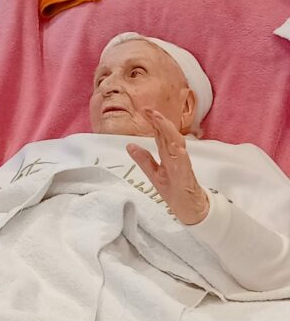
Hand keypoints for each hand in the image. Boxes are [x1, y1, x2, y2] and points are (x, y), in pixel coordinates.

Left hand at [126, 109, 208, 224]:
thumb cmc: (175, 191)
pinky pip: (185, 165)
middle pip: (169, 135)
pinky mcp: (186, 178)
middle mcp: (176, 158)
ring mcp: (182, 167)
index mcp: (168, 156)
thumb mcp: (154, 174)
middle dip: (160, 121)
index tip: (144, 110)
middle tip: (149, 110)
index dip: (154, 122)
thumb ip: (143, 159)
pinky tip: (177, 147)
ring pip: (178, 145)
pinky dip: (181, 155)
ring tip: (160, 120)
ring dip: (169, 132)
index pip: (161, 135)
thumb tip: (129, 145)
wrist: (191, 210)